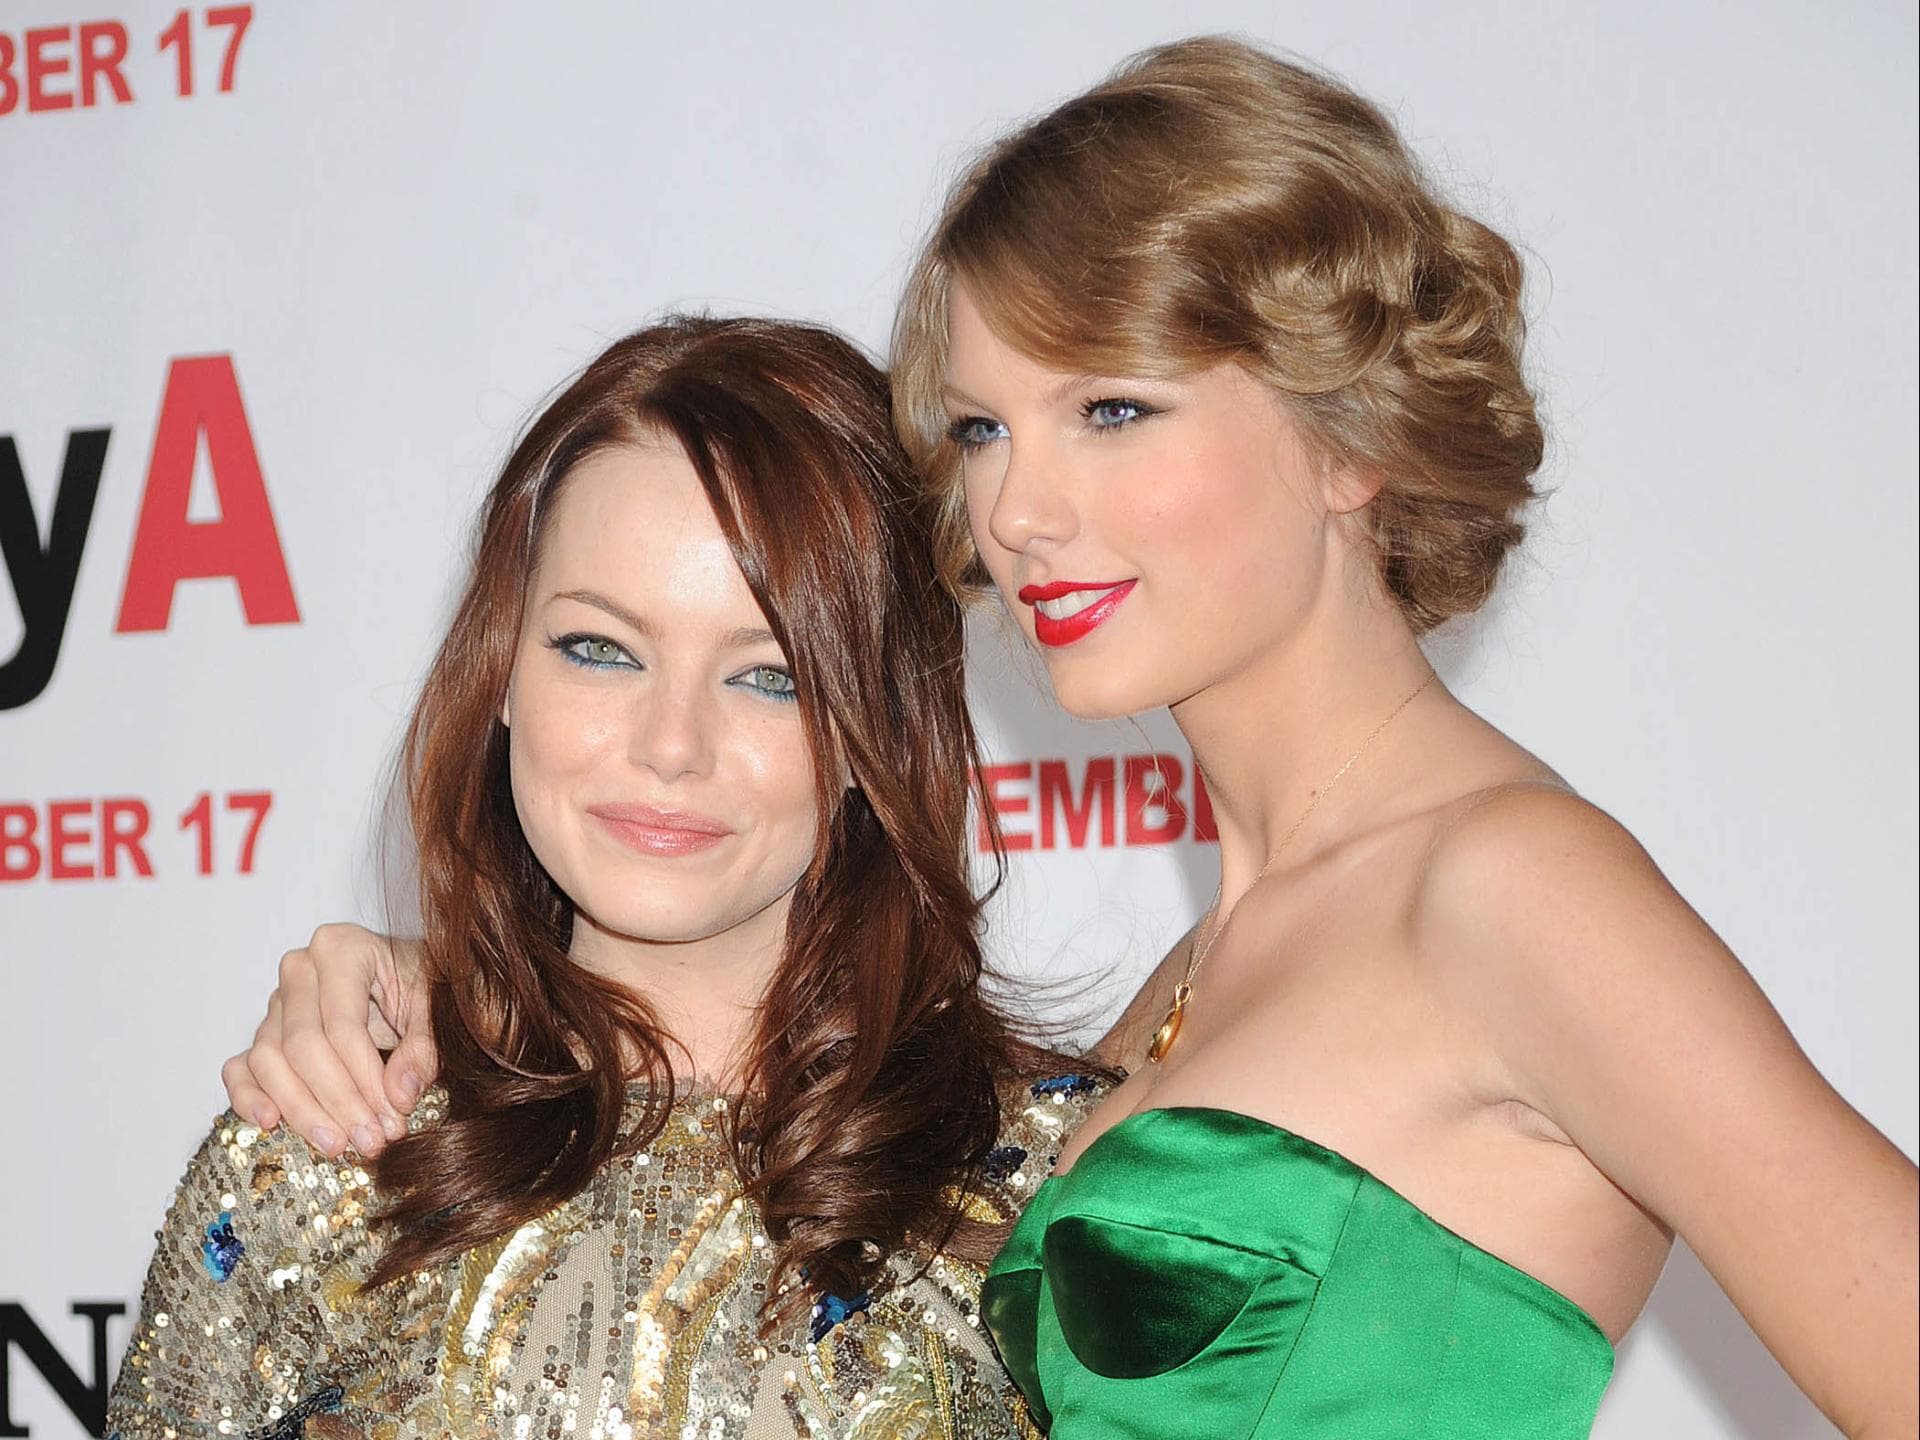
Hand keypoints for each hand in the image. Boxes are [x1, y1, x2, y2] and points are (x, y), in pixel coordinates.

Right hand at [220, 923, 434, 1158]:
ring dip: (300, 1110)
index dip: (365, 1079)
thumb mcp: (436, 1010)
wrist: (410, 978)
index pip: (342, 1026)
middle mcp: (300, 970)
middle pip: (301, 1046)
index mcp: (342, 948)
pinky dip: (248, 1096)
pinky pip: (240, 1067)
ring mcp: (276, 1002)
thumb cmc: (423, 986)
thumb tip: (400, 1094)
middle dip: (337, 1101)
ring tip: (336, 1145)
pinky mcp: (264, 1034)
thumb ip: (424, 1048)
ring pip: (268, 1060)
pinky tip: (270, 1123)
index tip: (392, 1119)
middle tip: (369, 1141)